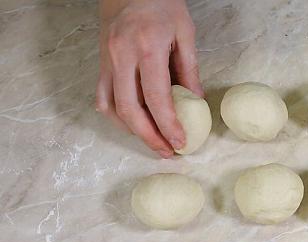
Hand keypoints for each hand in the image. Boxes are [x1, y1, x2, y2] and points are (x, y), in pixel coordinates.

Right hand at [95, 0, 202, 157]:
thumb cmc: (161, 3)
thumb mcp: (185, 32)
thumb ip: (189, 68)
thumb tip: (196, 101)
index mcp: (147, 48)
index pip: (157, 97)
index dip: (168, 125)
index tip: (180, 142)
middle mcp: (122, 57)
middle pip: (130, 110)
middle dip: (150, 137)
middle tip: (167, 151)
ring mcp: (107, 60)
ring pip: (113, 107)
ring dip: (133, 131)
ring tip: (153, 142)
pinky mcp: (101, 62)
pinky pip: (103, 97)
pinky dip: (116, 115)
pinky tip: (133, 124)